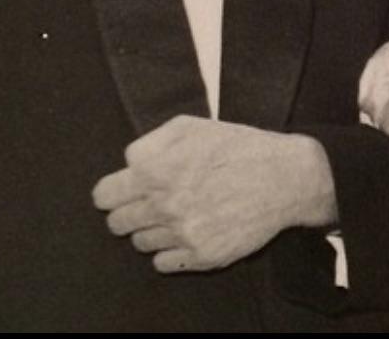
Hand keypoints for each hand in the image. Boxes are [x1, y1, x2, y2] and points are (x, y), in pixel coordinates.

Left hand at [91, 115, 335, 272]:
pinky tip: (188, 230)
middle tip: (152, 201)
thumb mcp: (191, 125)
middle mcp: (163, 205)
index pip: (103, 195)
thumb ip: (151, 142)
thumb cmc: (238, 146)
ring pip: (140, 243)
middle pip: (117, 223)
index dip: (114, 189)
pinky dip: (170, 250)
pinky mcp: (201, 256)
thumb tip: (129, 164)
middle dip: (129, 211)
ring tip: (177, 213)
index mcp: (155, 169)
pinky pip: (162, 263)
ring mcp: (182, 234)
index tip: (126, 188)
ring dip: (152, 229)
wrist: (285, 177)